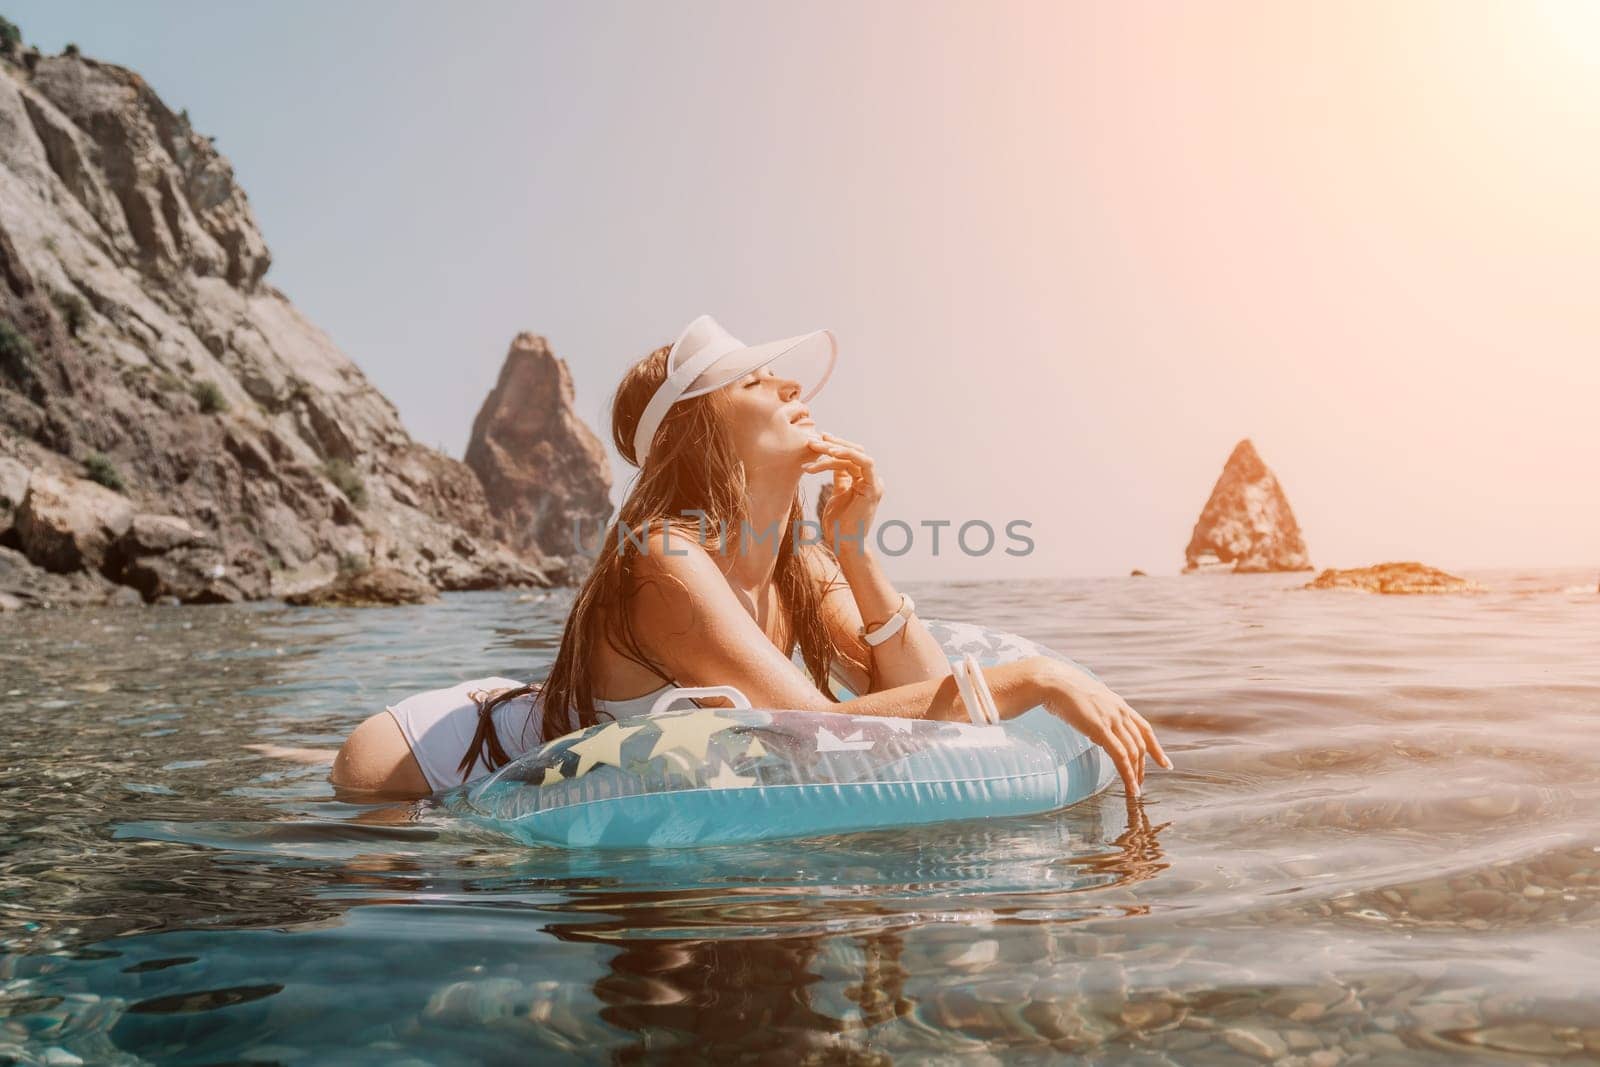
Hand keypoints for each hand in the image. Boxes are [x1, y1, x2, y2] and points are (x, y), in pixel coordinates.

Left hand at [804, 431, 881, 557]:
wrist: (843, 544)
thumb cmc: (838, 524)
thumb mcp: (837, 494)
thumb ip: (839, 477)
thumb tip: (832, 460)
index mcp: (864, 481)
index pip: (852, 456)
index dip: (836, 444)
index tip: (819, 439)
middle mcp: (872, 480)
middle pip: (855, 451)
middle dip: (833, 444)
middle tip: (813, 441)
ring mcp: (874, 484)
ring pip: (856, 455)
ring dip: (835, 449)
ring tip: (815, 449)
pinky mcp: (873, 488)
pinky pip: (864, 464)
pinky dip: (848, 455)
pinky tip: (830, 454)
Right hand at [1035, 659, 1170, 797]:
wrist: (1053, 681)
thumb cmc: (1064, 690)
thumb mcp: (1089, 701)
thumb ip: (1099, 715)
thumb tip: (1099, 734)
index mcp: (1119, 705)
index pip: (1145, 729)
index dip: (1156, 747)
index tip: (1164, 763)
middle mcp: (1120, 712)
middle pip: (1141, 744)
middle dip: (1143, 767)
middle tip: (1140, 783)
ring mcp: (1112, 720)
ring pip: (1133, 752)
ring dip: (1136, 774)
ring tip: (1135, 790)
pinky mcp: (1100, 729)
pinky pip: (1120, 756)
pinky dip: (1127, 773)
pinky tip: (1130, 786)